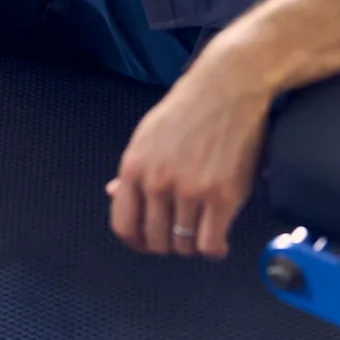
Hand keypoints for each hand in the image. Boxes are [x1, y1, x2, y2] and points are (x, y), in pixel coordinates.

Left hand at [106, 51, 271, 259]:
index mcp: (134, 166)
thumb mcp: (147, 136)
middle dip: (167, 245)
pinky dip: (214, 250)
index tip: (147, 243)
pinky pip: (210, 244)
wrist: (225, 89)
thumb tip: (114, 194)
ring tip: (200, 233)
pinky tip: (218, 239)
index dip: (136, 242)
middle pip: (155, 240)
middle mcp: (157, 181)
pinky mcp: (222, 196)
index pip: (123, 224)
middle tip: (180, 236)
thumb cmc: (186, 111)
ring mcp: (190, 190)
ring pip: (183, 246)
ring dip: (191, 247)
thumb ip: (132, 170)